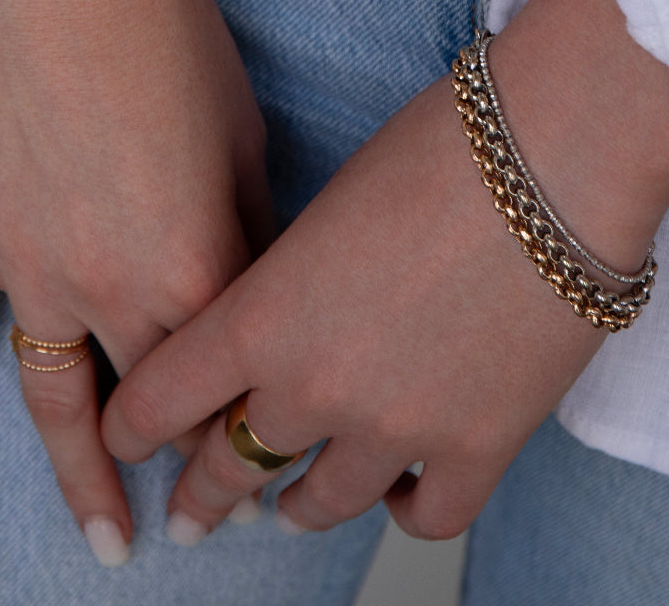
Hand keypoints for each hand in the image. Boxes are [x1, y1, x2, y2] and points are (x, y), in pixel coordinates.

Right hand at [0, 0, 272, 562]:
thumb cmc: (161, 21)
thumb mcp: (239, 125)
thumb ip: (246, 221)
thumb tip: (252, 276)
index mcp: (195, 260)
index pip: (233, 370)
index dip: (253, 416)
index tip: (265, 452)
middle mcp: (109, 285)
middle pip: (150, 405)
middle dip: (179, 473)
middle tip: (193, 527)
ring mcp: (28, 263)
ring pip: (52, 397)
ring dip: (77, 477)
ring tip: (103, 541)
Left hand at [101, 75, 610, 540]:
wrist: (547, 159)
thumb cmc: (423, 152)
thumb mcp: (313, 214)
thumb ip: (275, 288)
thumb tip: (267, 323)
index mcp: (257, 318)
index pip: (160, 400)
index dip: (129, 428)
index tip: (121, 439)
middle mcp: (313, 387)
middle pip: (233, 463)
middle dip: (203, 491)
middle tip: (191, 512)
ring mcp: (397, 426)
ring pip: (321, 502)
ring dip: (297, 507)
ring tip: (287, 509)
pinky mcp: (481, 445)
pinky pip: (426, 515)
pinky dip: (405, 510)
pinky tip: (398, 495)